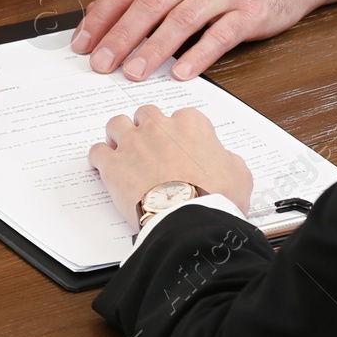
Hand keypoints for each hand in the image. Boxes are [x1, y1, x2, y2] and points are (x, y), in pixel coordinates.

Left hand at [72, 0, 331, 80]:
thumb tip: (104, 16)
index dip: (101, 17)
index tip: (82, 44)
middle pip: (148, 3)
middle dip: (119, 37)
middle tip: (100, 65)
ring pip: (180, 19)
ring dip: (152, 49)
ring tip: (132, 74)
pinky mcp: (251, 10)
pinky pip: (219, 35)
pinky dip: (197, 55)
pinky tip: (180, 73)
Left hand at [87, 105, 251, 226]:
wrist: (190, 221)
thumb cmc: (216, 199)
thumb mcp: (239, 176)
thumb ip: (229, 160)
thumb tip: (225, 160)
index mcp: (191, 124)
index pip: (182, 117)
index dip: (180, 134)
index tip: (179, 148)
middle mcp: (159, 127)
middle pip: (146, 115)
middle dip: (146, 129)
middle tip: (151, 149)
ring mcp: (133, 142)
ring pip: (117, 124)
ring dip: (119, 136)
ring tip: (124, 153)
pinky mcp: (113, 164)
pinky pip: (97, 152)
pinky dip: (100, 160)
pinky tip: (105, 169)